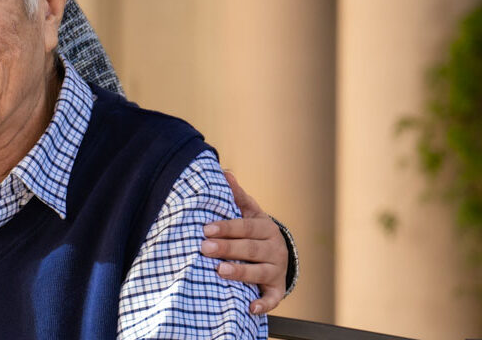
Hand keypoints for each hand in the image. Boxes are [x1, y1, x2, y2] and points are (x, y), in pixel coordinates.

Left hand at [200, 170, 287, 313]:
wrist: (277, 254)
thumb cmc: (254, 230)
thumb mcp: (249, 212)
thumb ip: (236, 196)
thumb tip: (224, 173)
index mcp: (265, 227)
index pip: (245, 226)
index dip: (226, 227)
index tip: (206, 229)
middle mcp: (274, 248)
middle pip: (250, 248)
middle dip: (227, 248)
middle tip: (204, 248)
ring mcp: (276, 269)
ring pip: (260, 272)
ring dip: (240, 272)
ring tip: (220, 271)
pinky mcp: (277, 288)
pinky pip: (272, 298)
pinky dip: (263, 303)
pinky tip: (250, 307)